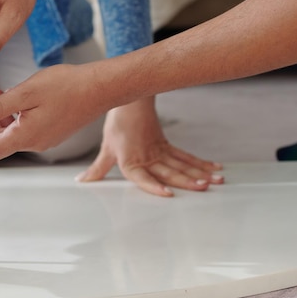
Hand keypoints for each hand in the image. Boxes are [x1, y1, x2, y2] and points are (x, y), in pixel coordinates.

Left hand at [0, 64, 108, 160]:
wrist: (100, 88)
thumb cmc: (68, 87)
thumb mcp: (25, 94)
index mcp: (26, 136)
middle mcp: (35, 142)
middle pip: (0, 140)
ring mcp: (45, 137)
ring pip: (12, 131)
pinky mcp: (52, 130)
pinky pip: (25, 127)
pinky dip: (14, 114)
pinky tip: (14, 97)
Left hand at [75, 98, 223, 196]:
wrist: (129, 103)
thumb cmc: (117, 126)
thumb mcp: (106, 149)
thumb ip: (97, 169)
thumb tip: (82, 181)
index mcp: (131, 162)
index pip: (143, 177)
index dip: (154, 186)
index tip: (168, 194)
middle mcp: (148, 158)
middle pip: (169, 172)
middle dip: (187, 181)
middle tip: (203, 188)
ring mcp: (160, 152)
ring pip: (181, 164)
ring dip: (199, 173)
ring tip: (214, 182)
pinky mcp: (167, 146)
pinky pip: (186, 156)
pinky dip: (200, 163)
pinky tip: (214, 169)